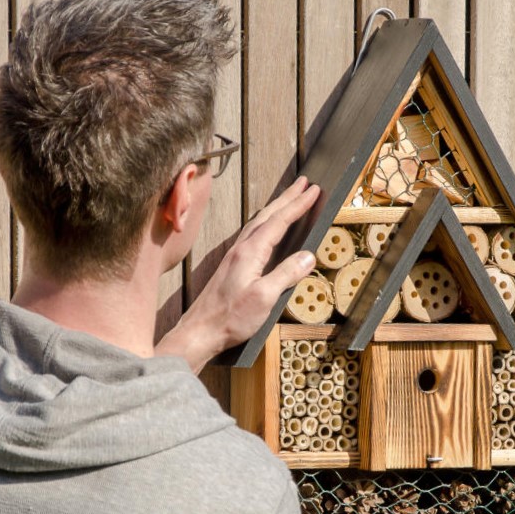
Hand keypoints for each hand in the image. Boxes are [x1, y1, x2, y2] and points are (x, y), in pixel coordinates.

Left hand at [156, 176, 319, 370]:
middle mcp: (241, 248)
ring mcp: (235, 255)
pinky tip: (268, 227)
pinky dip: (266, 222)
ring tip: (291, 197)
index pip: (279, 221)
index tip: (314, 190)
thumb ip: (287, 274)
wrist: (201, 331)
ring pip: (259, 222)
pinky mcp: (232, 265)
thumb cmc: (230, 318)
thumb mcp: (265, 297)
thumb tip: (308, 256)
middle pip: (268, 214)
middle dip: (288, 197)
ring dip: (277, 207)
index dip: (298, 205)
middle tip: (305, 182)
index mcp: (250, 251)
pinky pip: (253, 233)